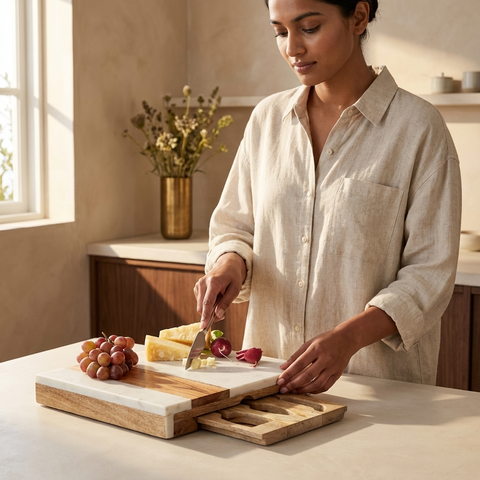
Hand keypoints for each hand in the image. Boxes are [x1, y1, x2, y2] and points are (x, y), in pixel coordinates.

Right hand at [194, 252, 245, 328]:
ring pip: (200, 306)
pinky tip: (215, 298)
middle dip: (210, 315)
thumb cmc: (232, 277)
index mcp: (213, 282)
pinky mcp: (197, 288)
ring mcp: (198, 285)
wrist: (226, 266)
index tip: (204, 326)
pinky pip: (200, 303)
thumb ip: (226, 302)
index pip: (207, 302)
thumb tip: (218, 315)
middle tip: (222, 314)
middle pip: (202, 307)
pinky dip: (207, 305)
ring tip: (220, 300)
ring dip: (210, 309)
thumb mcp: (235, 289)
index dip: (205, 316)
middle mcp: (203, 283)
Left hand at [276, 307, 397, 393]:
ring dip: (304, 389)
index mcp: (316, 349)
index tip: (280, 381)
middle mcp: (325, 359)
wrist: (347, 339)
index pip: (299, 364)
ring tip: (294, 391)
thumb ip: (296, 356)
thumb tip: (283, 367)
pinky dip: (315, 390)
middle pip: (307, 375)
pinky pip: (325, 386)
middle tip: (284, 389)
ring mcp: (332, 368)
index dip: (289, 374)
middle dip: (294, 384)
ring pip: (317, 384)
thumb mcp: (309, 343)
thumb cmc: (326, 340)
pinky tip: (307, 390)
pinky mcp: (338, 374)